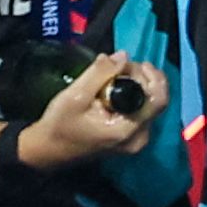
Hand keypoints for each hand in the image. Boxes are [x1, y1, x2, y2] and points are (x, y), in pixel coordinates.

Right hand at [19, 55, 166, 168]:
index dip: (153, 76)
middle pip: (155, 100)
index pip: (159, 99)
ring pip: (148, 104)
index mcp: (129, 130)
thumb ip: (100, 73)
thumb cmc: (59, 125)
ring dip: (136, 86)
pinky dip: (131, 96)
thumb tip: (123, 55)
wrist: (47, 151)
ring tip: (112, 76)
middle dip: (141, 78)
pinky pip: (140, 111)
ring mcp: (137, 140)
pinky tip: (112, 89)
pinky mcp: (131, 138)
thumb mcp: (75, 95)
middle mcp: (140, 138)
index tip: (133, 63)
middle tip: (117, 66)